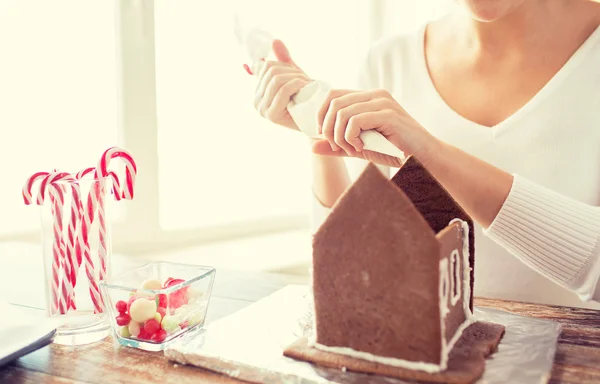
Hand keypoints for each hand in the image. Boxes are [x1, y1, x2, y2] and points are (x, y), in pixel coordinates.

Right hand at [254, 40, 311, 130]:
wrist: (315, 123)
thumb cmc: (305, 100)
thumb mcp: (293, 77)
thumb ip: (283, 61)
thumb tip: (275, 41)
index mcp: (258, 91)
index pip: (265, 66)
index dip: (283, 65)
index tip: (297, 73)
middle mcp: (256, 101)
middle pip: (271, 71)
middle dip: (291, 71)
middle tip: (305, 78)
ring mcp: (262, 109)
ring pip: (277, 79)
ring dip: (296, 78)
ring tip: (307, 84)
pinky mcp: (271, 115)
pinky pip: (283, 90)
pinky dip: (296, 85)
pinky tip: (305, 88)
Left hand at [313, 89, 434, 165]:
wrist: (422, 159)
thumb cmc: (393, 152)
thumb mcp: (358, 148)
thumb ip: (336, 146)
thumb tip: (311, 146)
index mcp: (367, 97)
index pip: (332, 95)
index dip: (322, 115)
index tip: (325, 136)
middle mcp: (374, 95)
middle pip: (333, 103)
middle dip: (329, 129)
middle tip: (338, 147)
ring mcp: (382, 102)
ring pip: (342, 113)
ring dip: (340, 137)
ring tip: (352, 150)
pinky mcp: (388, 114)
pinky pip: (355, 121)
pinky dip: (351, 138)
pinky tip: (360, 148)